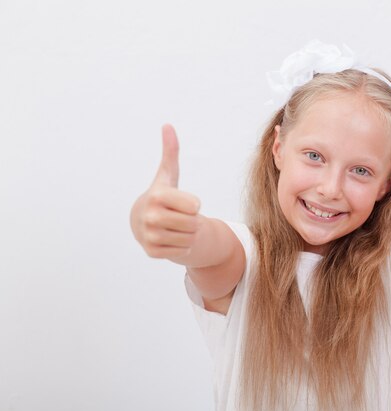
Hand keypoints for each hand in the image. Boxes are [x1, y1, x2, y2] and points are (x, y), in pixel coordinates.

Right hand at [130, 124, 201, 258]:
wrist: (142, 221)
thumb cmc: (162, 195)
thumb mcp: (168, 175)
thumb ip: (170, 152)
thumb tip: (167, 125)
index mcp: (157, 196)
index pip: (194, 206)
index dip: (193, 204)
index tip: (182, 201)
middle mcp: (151, 216)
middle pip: (193, 223)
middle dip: (191, 220)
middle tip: (179, 215)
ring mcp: (149, 236)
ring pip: (189, 238)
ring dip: (187, 234)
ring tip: (175, 226)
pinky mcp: (151, 252)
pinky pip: (182, 251)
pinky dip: (181, 246)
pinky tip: (170, 237)